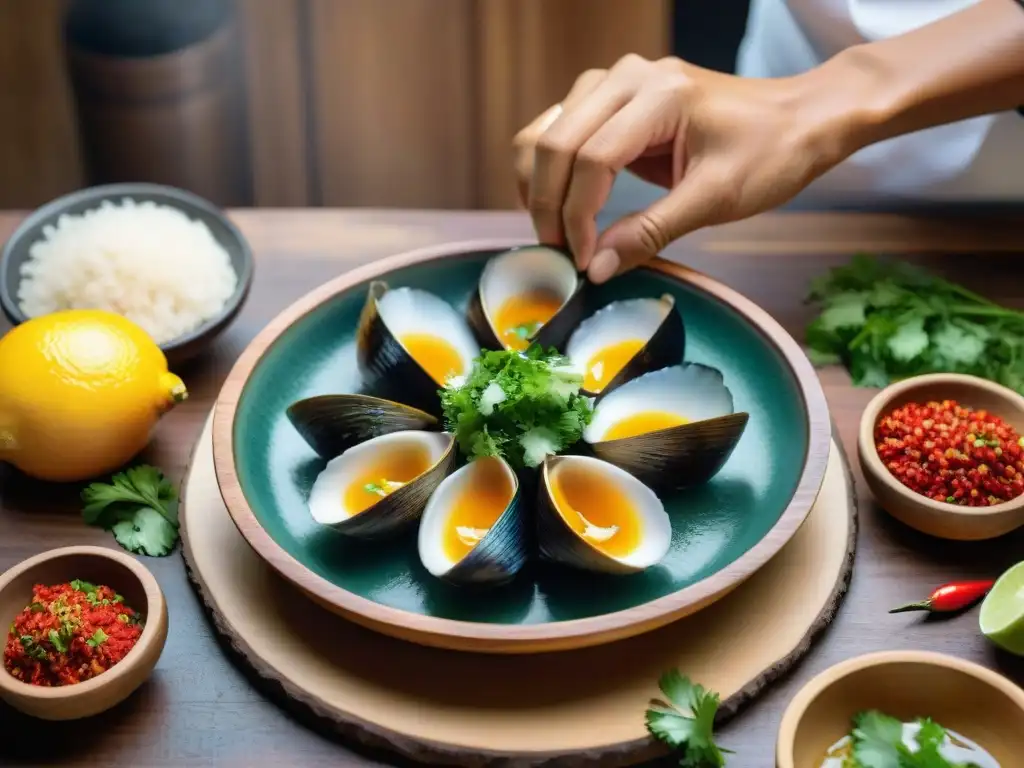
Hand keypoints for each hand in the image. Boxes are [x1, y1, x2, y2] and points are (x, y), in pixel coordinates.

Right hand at [513, 54, 848, 282]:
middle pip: (554, 144)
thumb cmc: (769, 152)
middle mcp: (626, 77)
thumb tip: (596, 267)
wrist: (797, 120)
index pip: (591, 160)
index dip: (577, 219)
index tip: (583, 262)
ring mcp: (612, 83)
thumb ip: (651, 232)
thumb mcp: (715, 199)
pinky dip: (548, 173)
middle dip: (548, 207)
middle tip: (560, 257)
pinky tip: (559, 209)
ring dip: (538, 189)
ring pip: (544, 134)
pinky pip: (556, 132)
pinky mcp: (607, 99)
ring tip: (556, 236)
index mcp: (658, 94)